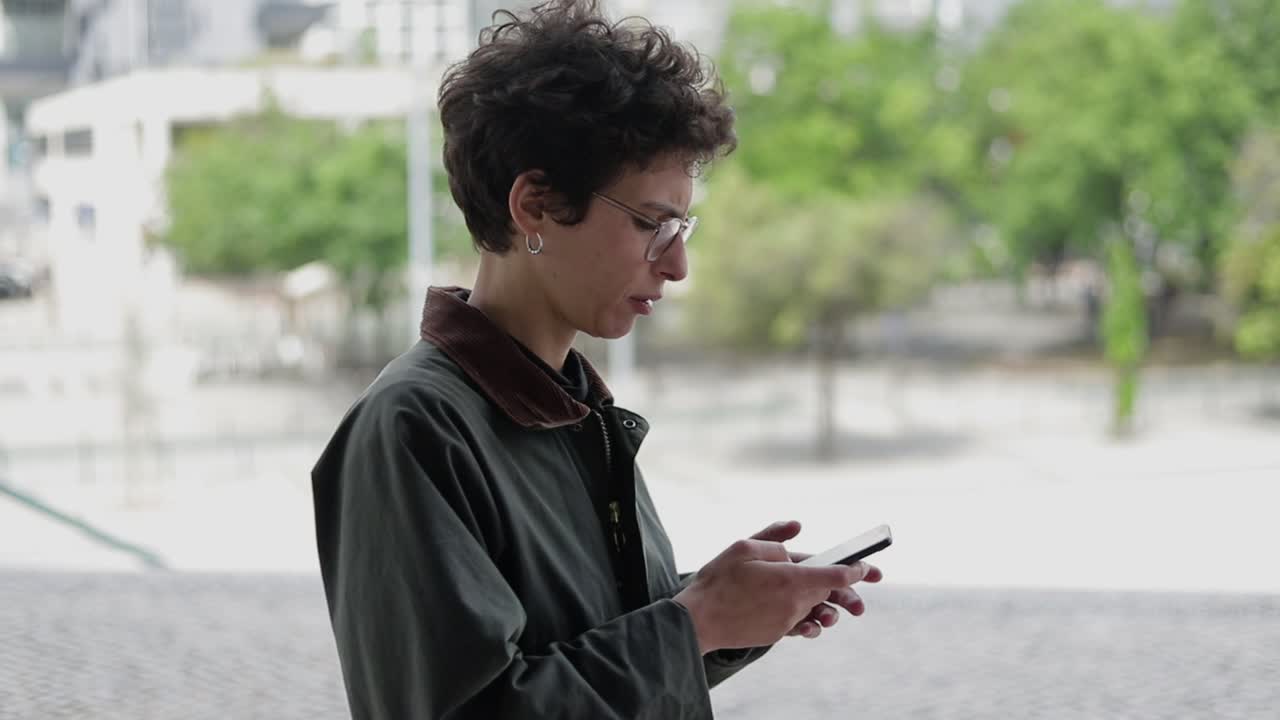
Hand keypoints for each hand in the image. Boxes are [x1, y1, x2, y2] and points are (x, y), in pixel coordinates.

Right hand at [673, 520, 878, 653]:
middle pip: (829, 594)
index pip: (835, 574)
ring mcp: (785, 621)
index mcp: (788, 578)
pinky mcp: (776, 634)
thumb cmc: (717, 581)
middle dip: (847, 594)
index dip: (857, 570)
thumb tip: (797, 529)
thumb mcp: (742, 547)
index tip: (868, 568)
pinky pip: (799, 623)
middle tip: (860, 601)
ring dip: (826, 608)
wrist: (697, 622)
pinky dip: (806, 618)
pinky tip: (808, 619)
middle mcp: (792, 602)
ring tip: (834, 612)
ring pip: (815, 610)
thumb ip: (775, 538)